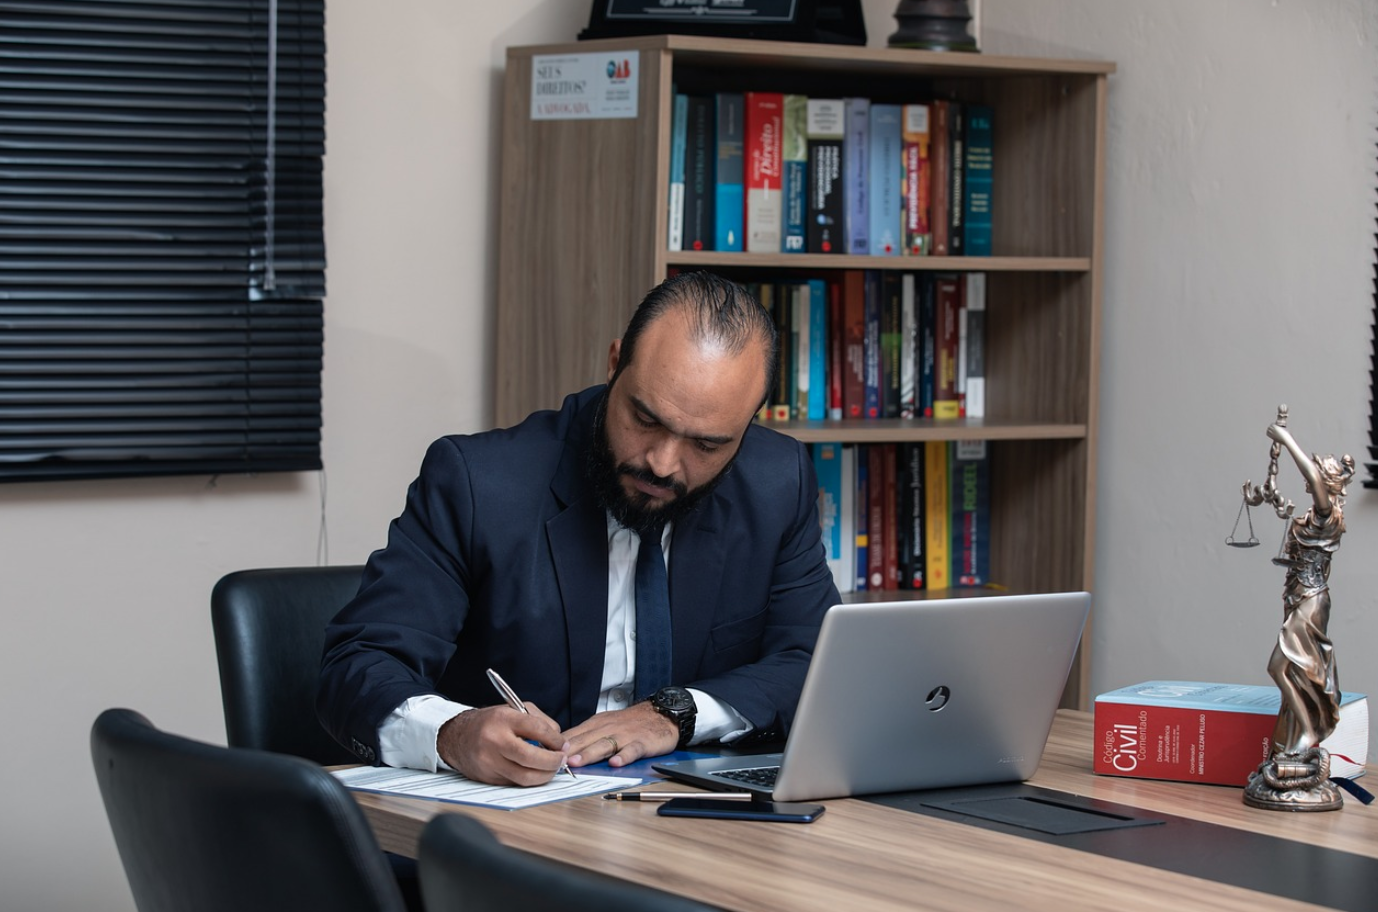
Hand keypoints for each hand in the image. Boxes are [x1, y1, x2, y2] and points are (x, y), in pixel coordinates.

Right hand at [437, 704, 569, 785]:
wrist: (457, 737)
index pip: (537, 729)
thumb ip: (539, 721)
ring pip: (524, 776)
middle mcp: (494, 740)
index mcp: (503, 719)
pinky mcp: (487, 778)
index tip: (563, 745)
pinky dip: (529, 779)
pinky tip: (535, 772)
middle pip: (531, 757)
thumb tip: (559, 741)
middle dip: (552, 761)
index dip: (555, 740)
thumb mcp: (514, 710)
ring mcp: (489, 762)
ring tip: (552, 769)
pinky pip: (515, 783)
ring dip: (544, 775)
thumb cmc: (490, 723)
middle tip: (562, 760)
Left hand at [563, 701, 678, 767]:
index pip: (573, 735)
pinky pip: (632, 749)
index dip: (558, 746)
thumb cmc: (630, 722)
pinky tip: (616, 763)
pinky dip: (624, 756)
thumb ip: (585, 736)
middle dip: (568, 751)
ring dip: (589, 754)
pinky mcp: (641, 742)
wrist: (660, 713)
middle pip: (585, 740)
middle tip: (553, 761)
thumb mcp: (605, 724)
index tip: (543, 755)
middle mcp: (608, 728)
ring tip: (576, 762)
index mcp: (596, 725)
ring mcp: (624, 735)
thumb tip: (561, 750)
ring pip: (604, 745)